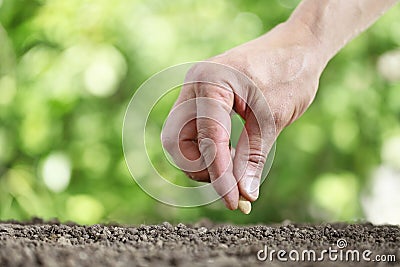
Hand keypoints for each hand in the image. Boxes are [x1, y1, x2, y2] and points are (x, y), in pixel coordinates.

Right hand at [161, 22, 324, 209]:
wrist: (297, 47)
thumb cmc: (290, 73)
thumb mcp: (273, 118)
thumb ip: (252, 157)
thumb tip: (243, 195)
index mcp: (210, 82)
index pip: (208, 139)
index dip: (220, 176)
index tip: (234, 202)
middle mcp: (194, 86)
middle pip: (178, 143)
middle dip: (202, 169)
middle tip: (232, 183)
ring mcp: (195, 92)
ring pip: (181, 141)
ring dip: (203, 162)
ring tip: (234, 170)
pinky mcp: (202, 100)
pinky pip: (192, 132)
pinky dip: (206, 151)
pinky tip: (230, 157)